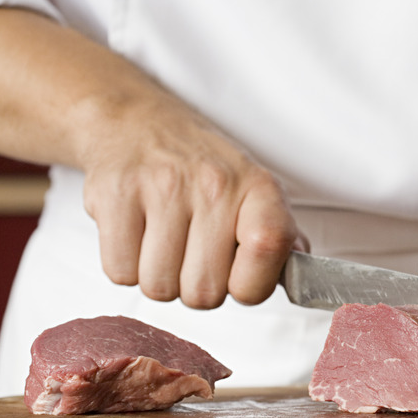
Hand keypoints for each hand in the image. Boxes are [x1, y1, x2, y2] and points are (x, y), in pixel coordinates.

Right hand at [79, 95, 303, 308]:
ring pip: (159, 288)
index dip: (251, 285)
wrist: (136, 124)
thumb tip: (303, 276)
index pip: (269, 249)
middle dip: (197, 288)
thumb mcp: (255, 192)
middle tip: (193, 255)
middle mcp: (214, 183)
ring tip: (164, 242)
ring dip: (160, 278)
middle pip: (204, 292)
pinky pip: (119, 273)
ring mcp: (162, 186)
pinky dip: (125, 266)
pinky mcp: (114, 194)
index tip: (240, 278)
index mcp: (258, 188)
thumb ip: (281, 237)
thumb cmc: (202, 170)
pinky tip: (136, 234)